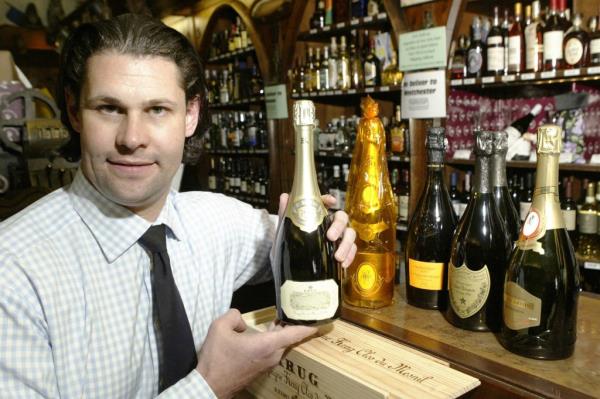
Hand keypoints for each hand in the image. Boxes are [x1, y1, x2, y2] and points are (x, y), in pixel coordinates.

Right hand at [196, 309, 316, 397]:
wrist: (209, 386)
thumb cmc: (216, 358)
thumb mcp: (219, 328)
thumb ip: (234, 315)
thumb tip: (241, 320)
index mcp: (267, 345)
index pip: (295, 333)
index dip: (310, 326)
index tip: (322, 320)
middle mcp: (272, 355)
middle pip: (289, 337)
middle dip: (293, 324)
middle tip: (296, 309)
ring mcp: (268, 364)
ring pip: (280, 344)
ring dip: (281, 332)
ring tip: (280, 318)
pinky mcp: (261, 369)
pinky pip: (272, 350)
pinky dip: (272, 340)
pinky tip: (263, 333)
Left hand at [278, 193, 356, 267]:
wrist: (296, 265)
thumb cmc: (295, 243)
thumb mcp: (288, 230)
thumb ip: (286, 213)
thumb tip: (284, 197)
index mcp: (320, 215)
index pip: (326, 203)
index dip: (329, 200)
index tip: (332, 201)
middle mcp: (332, 224)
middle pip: (342, 218)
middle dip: (338, 226)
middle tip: (330, 237)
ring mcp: (340, 236)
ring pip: (350, 234)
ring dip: (346, 245)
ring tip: (337, 257)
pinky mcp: (344, 250)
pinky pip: (352, 250)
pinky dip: (350, 256)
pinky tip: (343, 264)